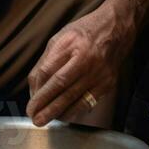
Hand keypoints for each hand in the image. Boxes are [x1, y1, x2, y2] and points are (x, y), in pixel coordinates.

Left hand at [26, 0, 136, 126]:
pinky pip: (88, 101)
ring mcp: (99, 72)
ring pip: (74, 97)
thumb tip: (35, 88)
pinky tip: (63, 115)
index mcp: (70, 44)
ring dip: (58, 112)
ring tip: (45, 120)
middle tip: (34, 118)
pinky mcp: (108, 83)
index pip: (48, 71)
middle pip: (61, 86)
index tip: (31, 103)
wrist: (116, 28)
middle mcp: (86, 59)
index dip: (38, 90)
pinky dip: (74, 110)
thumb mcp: (60, 38)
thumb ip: (46, 61)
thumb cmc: (84, 32)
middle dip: (46, 105)